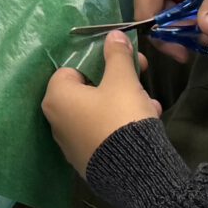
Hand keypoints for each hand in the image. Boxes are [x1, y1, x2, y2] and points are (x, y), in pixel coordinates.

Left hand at [41, 30, 161, 175]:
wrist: (134, 173)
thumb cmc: (121, 117)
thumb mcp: (122, 80)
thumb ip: (117, 55)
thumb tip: (114, 35)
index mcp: (56, 97)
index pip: (72, 69)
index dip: (98, 62)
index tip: (123, 62)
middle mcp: (57, 121)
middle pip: (89, 90)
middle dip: (118, 83)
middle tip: (142, 78)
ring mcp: (71, 144)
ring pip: (100, 112)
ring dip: (126, 104)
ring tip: (150, 105)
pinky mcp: (88, 162)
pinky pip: (105, 134)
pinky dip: (122, 126)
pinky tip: (148, 124)